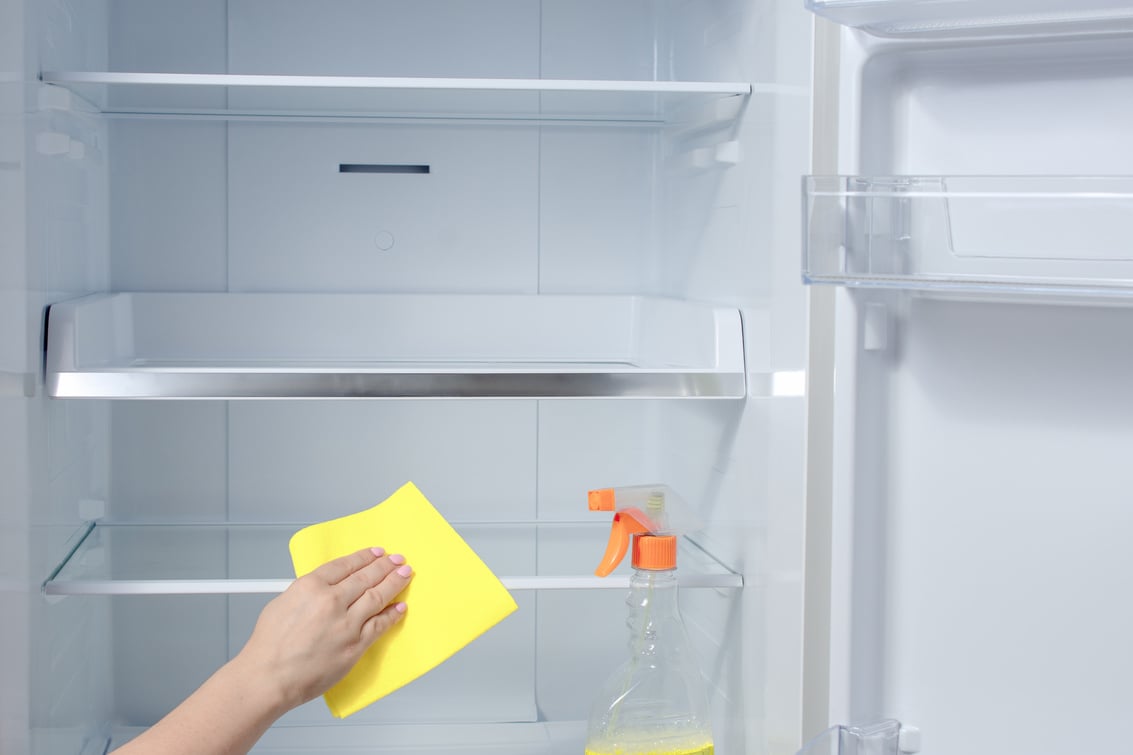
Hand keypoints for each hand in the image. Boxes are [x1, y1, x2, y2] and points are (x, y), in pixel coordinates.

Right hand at [234, 547, 412, 710]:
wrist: (269, 677)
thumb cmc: (269, 646)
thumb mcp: (281, 603)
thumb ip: (307, 592)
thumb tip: (323, 589)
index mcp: (311, 586)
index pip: (345, 564)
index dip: (364, 556)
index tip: (376, 553)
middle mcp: (331, 601)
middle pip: (365, 576)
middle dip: (385, 566)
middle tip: (397, 559)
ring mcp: (346, 623)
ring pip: (377, 596)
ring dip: (394, 582)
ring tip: (404, 574)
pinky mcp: (355, 645)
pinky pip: (379, 625)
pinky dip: (392, 615)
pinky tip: (399, 607)